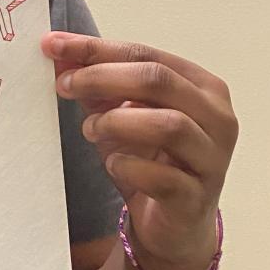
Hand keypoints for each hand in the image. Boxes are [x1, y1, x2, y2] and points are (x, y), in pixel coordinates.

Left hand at [42, 33, 237, 269]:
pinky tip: (112, 164)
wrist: (171, 225)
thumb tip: (57, 52)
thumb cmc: (148, 158)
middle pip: (158, 80)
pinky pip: (163, 177)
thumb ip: (95, 83)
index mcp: (201, 86)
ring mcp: (212, 159)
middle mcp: (217, 118)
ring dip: (117, 122)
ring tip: (89, 130)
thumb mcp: (118, 113)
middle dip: (102, 78)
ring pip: (168, 125)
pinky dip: (128, 166)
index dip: (96, 48)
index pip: (144, 54)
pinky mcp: (197, 198)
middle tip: (64, 85)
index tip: (52, 45)